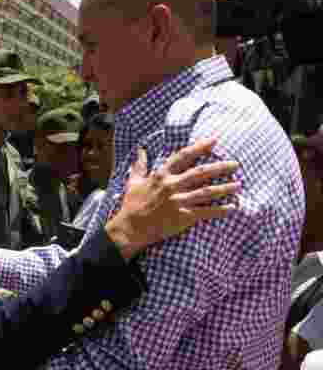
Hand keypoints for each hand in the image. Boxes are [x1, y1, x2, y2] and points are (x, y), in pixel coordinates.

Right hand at [105, 137, 238, 259]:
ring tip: (238, 184)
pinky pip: (207, 211)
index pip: (184, 156)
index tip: (214, 140)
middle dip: (220, 167)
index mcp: (161, 175)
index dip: (200, 147)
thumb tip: (141, 150)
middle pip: (201, 172)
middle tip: (236, 164)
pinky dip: (221, 210)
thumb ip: (140, 165)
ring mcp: (178, 201)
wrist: (130, 228)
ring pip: (208, 192)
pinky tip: (233, 207)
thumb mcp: (133, 182)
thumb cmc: (131, 205)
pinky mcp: (183, 216)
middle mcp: (172, 186)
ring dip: (225, 188)